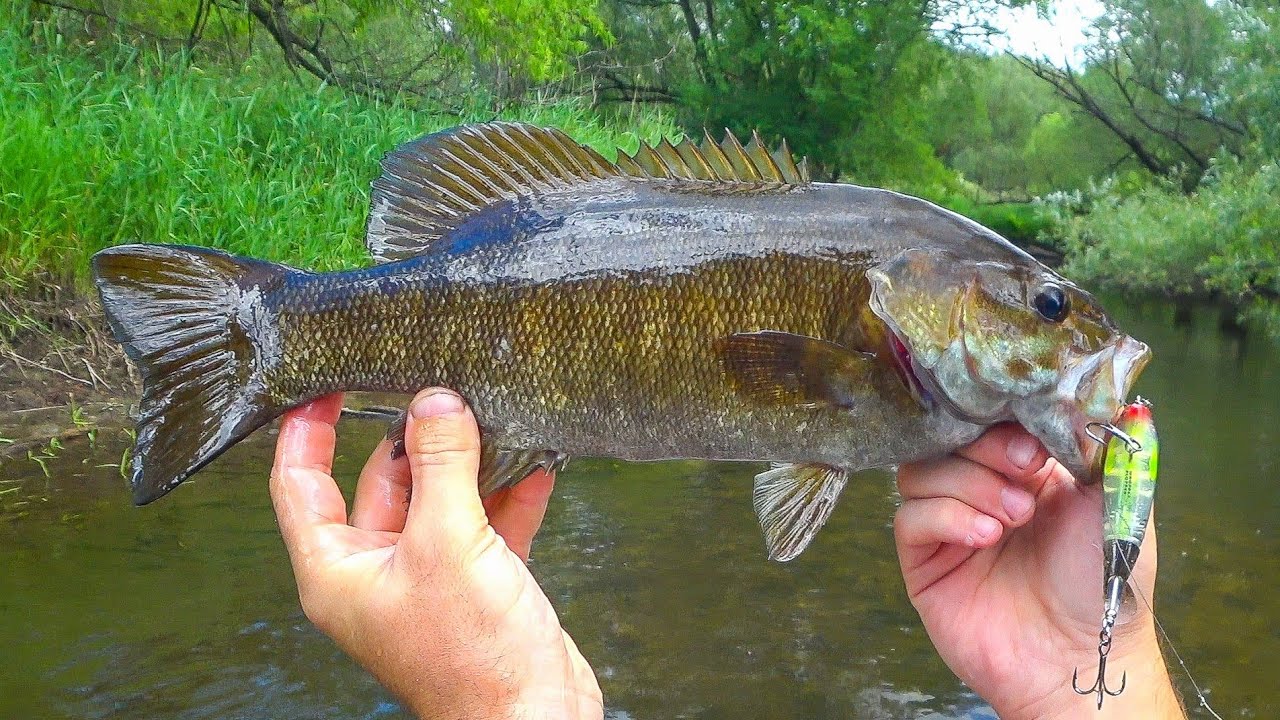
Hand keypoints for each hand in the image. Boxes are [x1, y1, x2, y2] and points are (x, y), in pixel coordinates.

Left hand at [270, 388, 602, 719]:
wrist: (535, 719)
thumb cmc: (474, 661)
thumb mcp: (449, 543)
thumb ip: (441, 465)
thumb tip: (434, 403)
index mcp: (339, 572)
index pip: (301, 485)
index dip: (308, 431)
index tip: (326, 384)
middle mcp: (377, 573)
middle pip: (379, 484)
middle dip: (412, 439)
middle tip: (439, 392)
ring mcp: (428, 579)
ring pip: (438, 500)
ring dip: (468, 464)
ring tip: (491, 418)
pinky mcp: (476, 585)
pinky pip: (485, 524)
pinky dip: (508, 494)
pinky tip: (534, 462)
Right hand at [895, 424, 1184, 718]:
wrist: (1080, 655)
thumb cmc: (1102, 582)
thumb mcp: (1113, 500)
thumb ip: (1099, 445)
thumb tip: (1096, 394)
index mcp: (1025, 470)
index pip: (989, 418)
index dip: (1003, 420)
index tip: (1034, 443)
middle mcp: (981, 489)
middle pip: (949, 437)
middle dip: (989, 450)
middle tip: (1028, 475)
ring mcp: (949, 524)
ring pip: (922, 470)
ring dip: (969, 484)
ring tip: (1013, 518)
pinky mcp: (924, 559)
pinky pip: (910, 517)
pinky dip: (947, 516)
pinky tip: (986, 536)